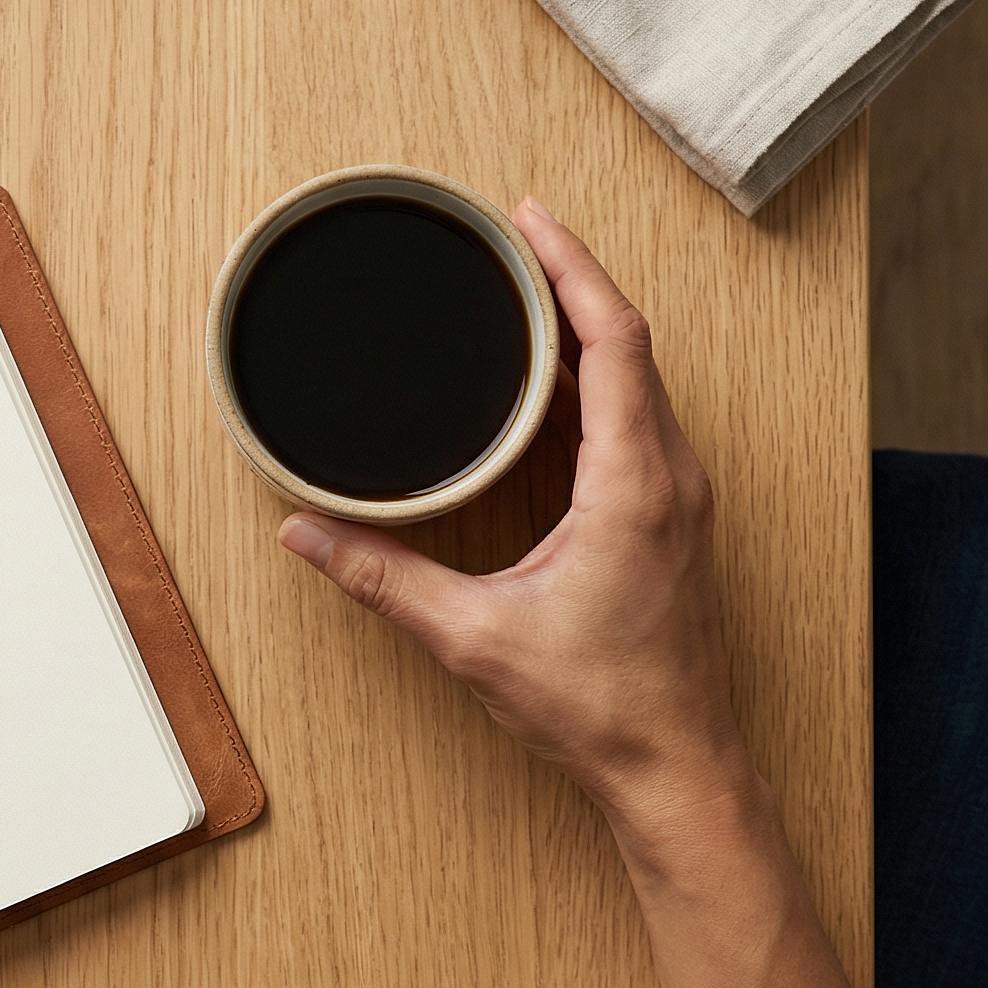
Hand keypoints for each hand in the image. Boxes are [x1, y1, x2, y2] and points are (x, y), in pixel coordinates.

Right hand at [278, 199, 751, 838]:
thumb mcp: (474, 636)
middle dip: (570, 284)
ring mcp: (680, 500)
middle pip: (631, 345)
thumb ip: (383, 577)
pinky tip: (552, 390)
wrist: (675, 767)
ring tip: (524, 299)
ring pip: (640, 384)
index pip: (615, 338)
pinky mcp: (673, 524)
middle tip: (509, 244)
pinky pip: (640, 425)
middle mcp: (672, 477)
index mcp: (636, 482)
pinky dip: (596, 387)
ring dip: (586, 335)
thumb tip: (306, 534)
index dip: (573, 266)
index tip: (528, 220)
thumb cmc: (600, 706)